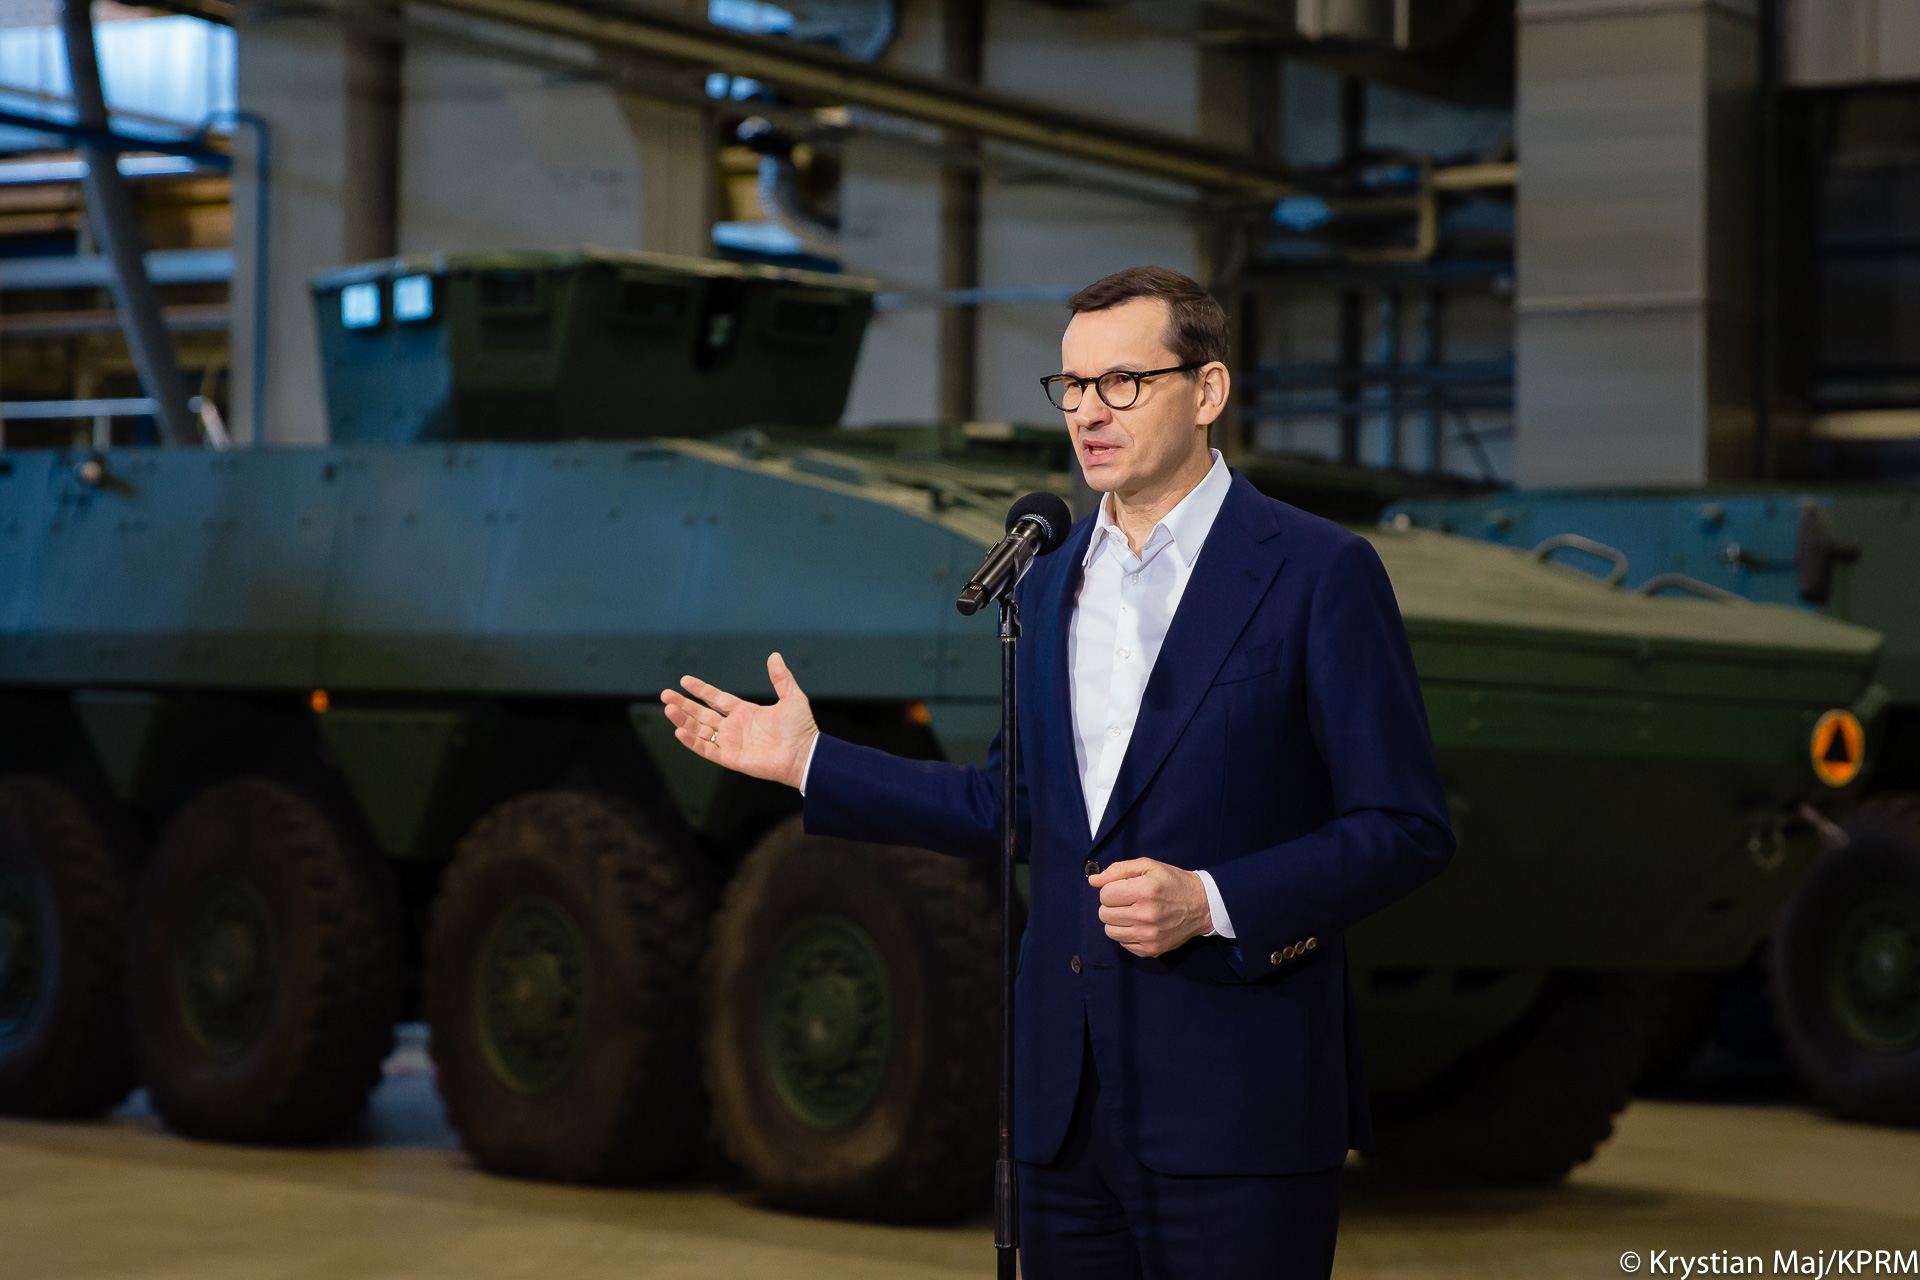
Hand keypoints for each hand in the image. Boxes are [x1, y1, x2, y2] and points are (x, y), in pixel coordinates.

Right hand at [660, 653, 818, 789]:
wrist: (805, 754)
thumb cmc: (801, 728)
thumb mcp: (792, 697)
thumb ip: (781, 678)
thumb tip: (775, 655)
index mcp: (745, 712)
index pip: (716, 698)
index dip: (700, 690)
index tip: (683, 680)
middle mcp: (734, 727)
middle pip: (702, 714)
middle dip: (683, 704)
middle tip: (665, 695)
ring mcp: (731, 743)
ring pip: (700, 730)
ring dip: (683, 720)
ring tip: (668, 709)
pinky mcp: (730, 758)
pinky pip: (706, 749)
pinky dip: (692, 742)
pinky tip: (679, 730)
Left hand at [1090, 859, 1212, 957]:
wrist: (1202, 905)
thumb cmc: (1173, 882)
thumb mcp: (1148, 866)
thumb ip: (1118, 870)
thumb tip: (1093, 880)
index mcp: (1145, 891)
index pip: (1105, 894)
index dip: (1111, 889)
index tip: (1123, 888)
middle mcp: (1146, 915)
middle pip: (1104, 914)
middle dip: (1112, 905)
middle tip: (1127, 901)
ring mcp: (1149, 935)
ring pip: (1110, 931)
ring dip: (1116, 921)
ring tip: (1131, 913)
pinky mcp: (1152, 949)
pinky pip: (1123, 944)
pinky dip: (1126, 934)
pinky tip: (1139, 925)